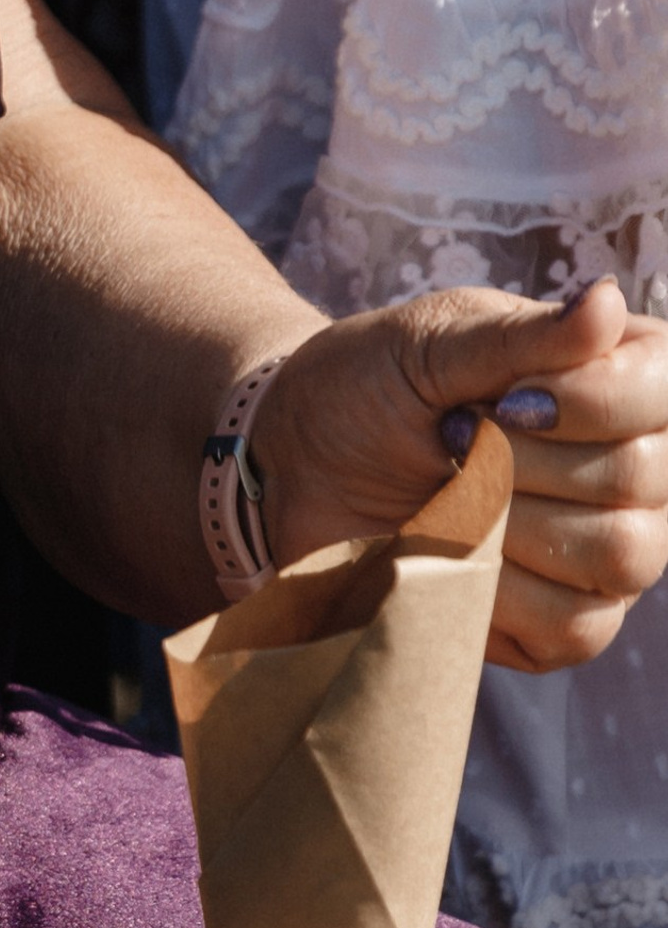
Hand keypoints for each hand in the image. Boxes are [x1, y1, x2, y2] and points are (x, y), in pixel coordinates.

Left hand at [252, 279, 667, 671]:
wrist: (297, 464)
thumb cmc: (371, 384)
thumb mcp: (430, 343)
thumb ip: (521, 335)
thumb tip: (606, 300)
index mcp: (622, 377)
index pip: (663, 389)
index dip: (587, 399)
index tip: (501, 398)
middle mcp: (643, 467)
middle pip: (641, 478)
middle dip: (524, 458)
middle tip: (453, 439)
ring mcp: (616, 553)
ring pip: (619, 555)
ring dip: (509, 519)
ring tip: (449, 491)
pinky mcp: (572, 625)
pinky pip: (574, 626)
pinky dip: (500, 589)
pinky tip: (454, 549)